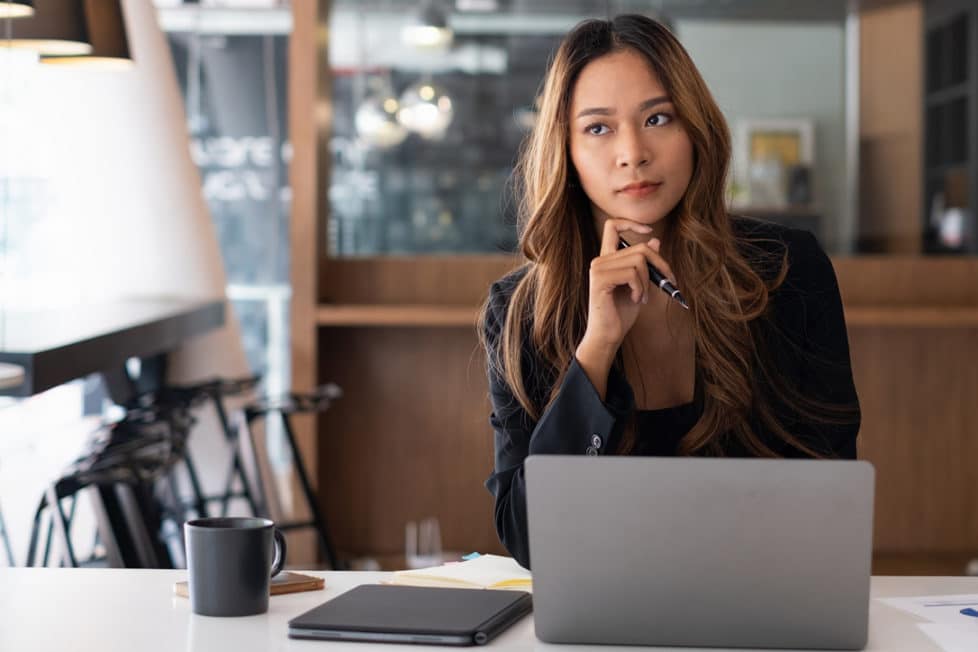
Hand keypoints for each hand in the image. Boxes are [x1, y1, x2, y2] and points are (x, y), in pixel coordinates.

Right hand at [575, 218, 676, 390]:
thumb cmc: (621, 313)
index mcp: (607, 259)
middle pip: (640, 248)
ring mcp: (598, 269)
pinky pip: (632, 274)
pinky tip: (636, 299)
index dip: (632, 223)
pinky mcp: (600, 280)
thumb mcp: (639, 285)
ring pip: (638, 261)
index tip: (649, 231)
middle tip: (666, 282)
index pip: (612, 226)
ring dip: (648, 282)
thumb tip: (655, 241)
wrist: (608, 335)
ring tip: (642, 297)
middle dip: (660, 265)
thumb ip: (644, 264)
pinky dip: (641, 288)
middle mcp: (600, 260)